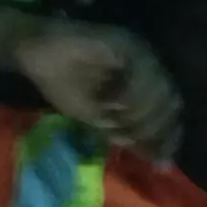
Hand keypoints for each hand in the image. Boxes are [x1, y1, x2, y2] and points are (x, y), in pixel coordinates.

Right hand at [15, 20, 180, 163]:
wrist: (34, 54)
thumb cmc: (64, 84)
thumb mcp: (100, 121)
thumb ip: (130, 137)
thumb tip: (163, 164)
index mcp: (148, 82)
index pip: (172, 111)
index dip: (169, 136)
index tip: (161, 162)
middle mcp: (150, 65)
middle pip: (171, 101)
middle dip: (151, 128)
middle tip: (124, 136)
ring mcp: (140, 52)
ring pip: (160, 89)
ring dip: (138, 113)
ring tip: (112, 118)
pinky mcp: (125, 42)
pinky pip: (141, 72)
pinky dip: (129, 94)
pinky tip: (110, 102)